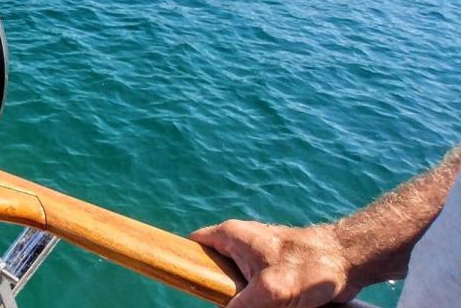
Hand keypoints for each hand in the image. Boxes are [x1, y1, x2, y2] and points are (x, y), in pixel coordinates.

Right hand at [190, 220, 357, 307]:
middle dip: (219, 292)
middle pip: (213, 271)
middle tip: (229, 304)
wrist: (348, 262)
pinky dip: (257, 302)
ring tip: (260, 306)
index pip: (194, 246)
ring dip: (241, 300)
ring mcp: (256, 257)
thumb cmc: (310, 267)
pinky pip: (253, 290)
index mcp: (231, 236)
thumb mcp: (269, 291)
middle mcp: (240, 243)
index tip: (192, 288)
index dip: (188, 266)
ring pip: (234, 285)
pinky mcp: (271, 271)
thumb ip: (240, 306)